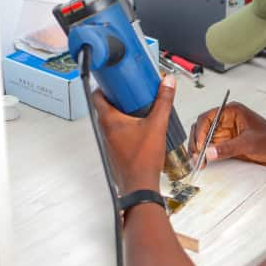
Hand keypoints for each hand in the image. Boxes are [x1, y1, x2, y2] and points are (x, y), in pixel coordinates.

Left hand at [92, 76, 176, 193]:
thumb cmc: (142, 160)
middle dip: (119, 97)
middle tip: (133, 91)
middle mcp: (105, 129)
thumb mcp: (157, 125)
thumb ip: (163, 101)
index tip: (117, 80)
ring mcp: (109, 140)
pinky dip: (126, 124)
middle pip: (106, 105)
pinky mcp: (115, 148)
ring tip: (140, 107)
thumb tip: (167, 84)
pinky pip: (117, 131)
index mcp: (109, 120)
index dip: (106, 85)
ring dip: (123, 111)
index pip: (98, 95)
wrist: (140, 185)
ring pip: (112, 119)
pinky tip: (142, 126)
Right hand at [189, 102, 265, 167]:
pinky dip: (205, 155)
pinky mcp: (226, 144)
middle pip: (201, 128)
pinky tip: (203, 163)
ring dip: (199, 150)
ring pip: (203, 139)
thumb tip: (209, 152)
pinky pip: (210, 148)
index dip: (201, 131)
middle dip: (196, 141)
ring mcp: (225, 133)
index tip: (201, 145)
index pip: (207, 117)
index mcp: (231, 112)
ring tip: (198, 162)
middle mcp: (225, 120)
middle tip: (196, 155)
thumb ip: (228, 147)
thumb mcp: (250, 143)